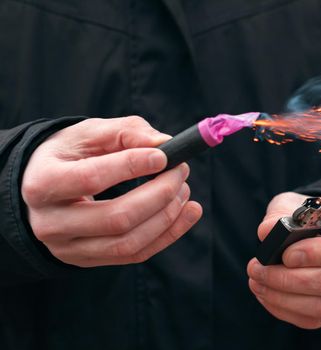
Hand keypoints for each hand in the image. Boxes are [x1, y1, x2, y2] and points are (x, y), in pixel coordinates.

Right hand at [21, 116, 201, 266]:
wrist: (42, 189)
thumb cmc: (69, 156)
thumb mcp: (88, 134)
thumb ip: (125, 132)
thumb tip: (165, 144)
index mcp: (43, 183)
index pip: (91, 178)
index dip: (131, 166)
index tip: (164, 155)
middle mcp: (51, 223)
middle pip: (117, 218)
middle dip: (159, 194)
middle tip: (181, 171)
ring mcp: (69, 248)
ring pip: (129, 243)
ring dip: (168, 216)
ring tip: (184, 190)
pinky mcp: (88, 260)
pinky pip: (135, 254)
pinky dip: (169, 234)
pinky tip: (189, 212)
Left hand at [247, 192, 320, 328]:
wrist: (319, 232)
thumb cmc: (311, 216)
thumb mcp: (297, 204)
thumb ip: (281, 213)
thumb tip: (266, 233)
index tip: (286, 254)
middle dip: (290, 279)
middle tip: (258, 269)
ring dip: (283, 297)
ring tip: (256, 282)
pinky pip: (314, 319)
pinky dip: (284, 309)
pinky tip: (265, 294)